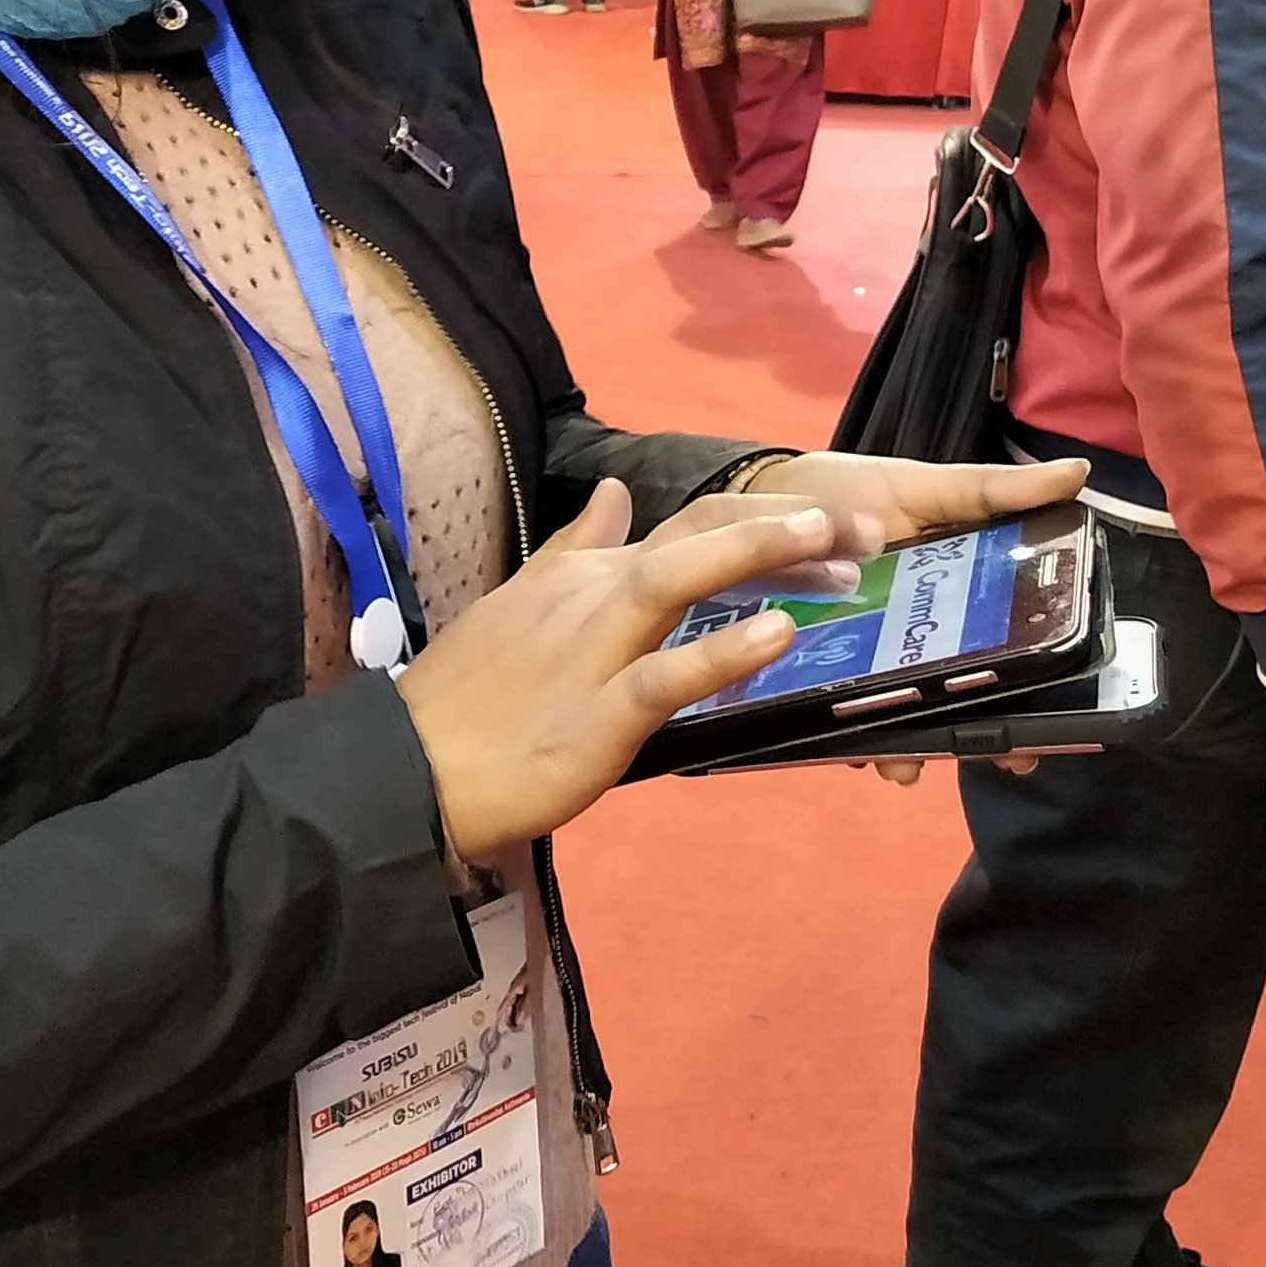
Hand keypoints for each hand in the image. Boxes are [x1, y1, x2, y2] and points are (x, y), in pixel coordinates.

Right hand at [397, 480, 860, 862]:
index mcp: (577, 576)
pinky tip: (778, 635)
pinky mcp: (595, 717)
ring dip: (753, 553)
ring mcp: (590, 654)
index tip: (825, 522)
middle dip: (773, 523)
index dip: (756, 515)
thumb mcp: (519, 606)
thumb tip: (616, 496)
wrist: (409, 770)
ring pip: (675, 579)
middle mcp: (588, 598)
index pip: (678, 524)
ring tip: (828, 547)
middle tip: (856, 527)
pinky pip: (664, 675)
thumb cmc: (467, 700)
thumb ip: (575, 551)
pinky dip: (722, 652)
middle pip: (690, 536)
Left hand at [691, 454, 1087, 786]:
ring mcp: (863, 665)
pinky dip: (837, 734)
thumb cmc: (851, 494)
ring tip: (901, 764)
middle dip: (971, 741)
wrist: (762, 495)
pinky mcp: (808, 672)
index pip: (1003, 667)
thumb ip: (995, 491)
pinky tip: (842, 744)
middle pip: (954, 707)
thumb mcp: (925, 488)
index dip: (1026, 706)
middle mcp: (914, 648)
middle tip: (988, 759)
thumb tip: (1077, 474)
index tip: (1037, 742)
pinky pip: (826, 716)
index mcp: (954, 607)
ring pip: (893, 722)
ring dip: (902, 750)